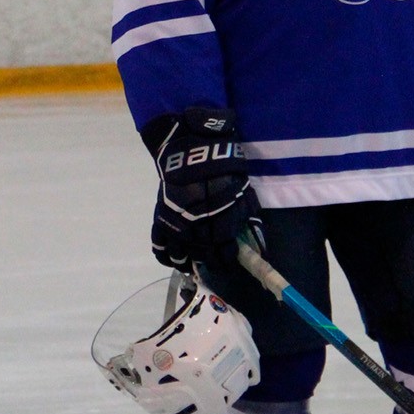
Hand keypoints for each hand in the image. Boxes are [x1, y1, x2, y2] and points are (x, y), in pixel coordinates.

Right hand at [142, 106, 262, 275]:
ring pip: (181, 253)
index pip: (225, 251)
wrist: (192, 148)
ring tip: (192, 265)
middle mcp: (198, 226)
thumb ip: (247, 215)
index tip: (229, 262)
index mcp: (221, 220)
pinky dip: (164, 254)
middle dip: (210, 262)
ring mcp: (177, 222)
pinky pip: (159, 242)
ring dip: (187, 262)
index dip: (227, 260)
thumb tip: (254, 238)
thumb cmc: (222, 167)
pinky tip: (171, 258)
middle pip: (203, 255)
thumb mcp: (242, 189)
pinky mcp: (161, 216)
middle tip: (213, 263)